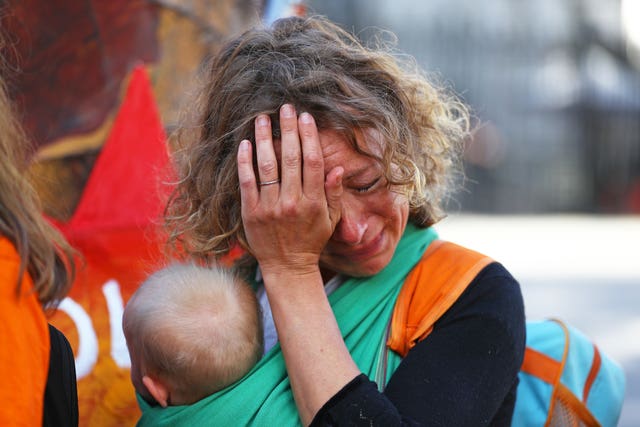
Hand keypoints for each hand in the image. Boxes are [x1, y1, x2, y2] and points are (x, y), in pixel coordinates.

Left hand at [237, 104, 343, 274]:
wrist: (287, 267)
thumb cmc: (311, 241)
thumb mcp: (331, 220)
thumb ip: (333, 193)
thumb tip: (337, 167)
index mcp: (313, 202)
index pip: (312, 162)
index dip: (309, 137)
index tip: (306, 118)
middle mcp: (292, 202)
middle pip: (290, 158)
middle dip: (288, 129)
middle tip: (286, 108)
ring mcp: (269, 207)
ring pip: (267, 166)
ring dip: (265, 139)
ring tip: (263, 118)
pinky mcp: (251, 212)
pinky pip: (247, 182)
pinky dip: (246, 161)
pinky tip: (246, 144)